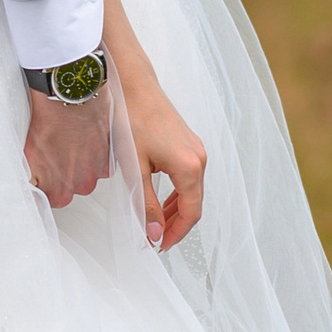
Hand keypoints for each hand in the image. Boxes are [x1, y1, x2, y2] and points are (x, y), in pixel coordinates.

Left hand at [24, 86, 114, 210]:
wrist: (68, 98)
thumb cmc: (47, 121)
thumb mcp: (29, 154)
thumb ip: (34, 177)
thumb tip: (33, 185)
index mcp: (58, 191)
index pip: (52, 199)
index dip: (47, 186)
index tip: (45, 177)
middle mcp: (80, 186)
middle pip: (71, 188)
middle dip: (65, 175)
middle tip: (57, 153)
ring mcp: (96, 173)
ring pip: (87, 175)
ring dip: (81, 164)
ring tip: (70, 143)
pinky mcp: (108, 158)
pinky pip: (101, 164)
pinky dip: (95, 154)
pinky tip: (84, 139)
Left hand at [130, 95, 207, 250]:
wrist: (134, 85)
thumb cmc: (132, 119)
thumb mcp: (134, 169)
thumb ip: (145, 205)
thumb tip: (153, 234)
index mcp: (189, 167)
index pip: (191, 213)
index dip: (176, 234)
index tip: (159, 246)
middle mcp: (199, 158)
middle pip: (194, 204)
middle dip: (176, 225)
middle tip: (155, 239)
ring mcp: (196, 149)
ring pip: (191, 190)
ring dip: (176, 210)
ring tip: (156, 223)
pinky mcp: (188, 143)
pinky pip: (188, 176)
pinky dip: (177, 193)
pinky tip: (162, 199)